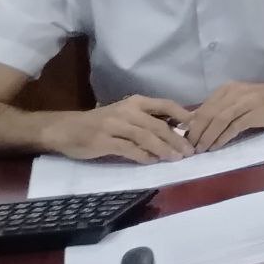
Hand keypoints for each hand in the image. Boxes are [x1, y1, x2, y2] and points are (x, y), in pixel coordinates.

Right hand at [39, 95, 191, 163]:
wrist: (66, 129)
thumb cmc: (100, 123)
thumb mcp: (125, 114)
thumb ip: (147, 119)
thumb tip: (177, 128)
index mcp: (136, 102)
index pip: (166, 105)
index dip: (183, 115)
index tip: (197, 127)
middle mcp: (127, 111)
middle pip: (159, 125)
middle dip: (177, 139)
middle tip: (189, 151)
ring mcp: (115, 125)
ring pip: (146, 137)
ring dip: (163, 149)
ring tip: (175, 158)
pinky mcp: (104, 141)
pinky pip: (129, 149)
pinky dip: (143, 156)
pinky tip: (152, 161)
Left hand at [186, 77, 263, 151]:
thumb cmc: (263, 99)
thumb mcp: (238, 99)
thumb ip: (221, 108)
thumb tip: (197, 125)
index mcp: (227, 89)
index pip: (203, 108)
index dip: (192, 125)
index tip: (185, 139)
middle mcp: (233, 93)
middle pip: (208, 114)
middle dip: (197, 133)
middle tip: (190, 148)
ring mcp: (245, 102)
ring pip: (218, 121)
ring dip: (207, 137)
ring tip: (201, 150)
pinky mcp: (255, 113)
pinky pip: (233, 127)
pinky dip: (222, 138)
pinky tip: (217, 147)